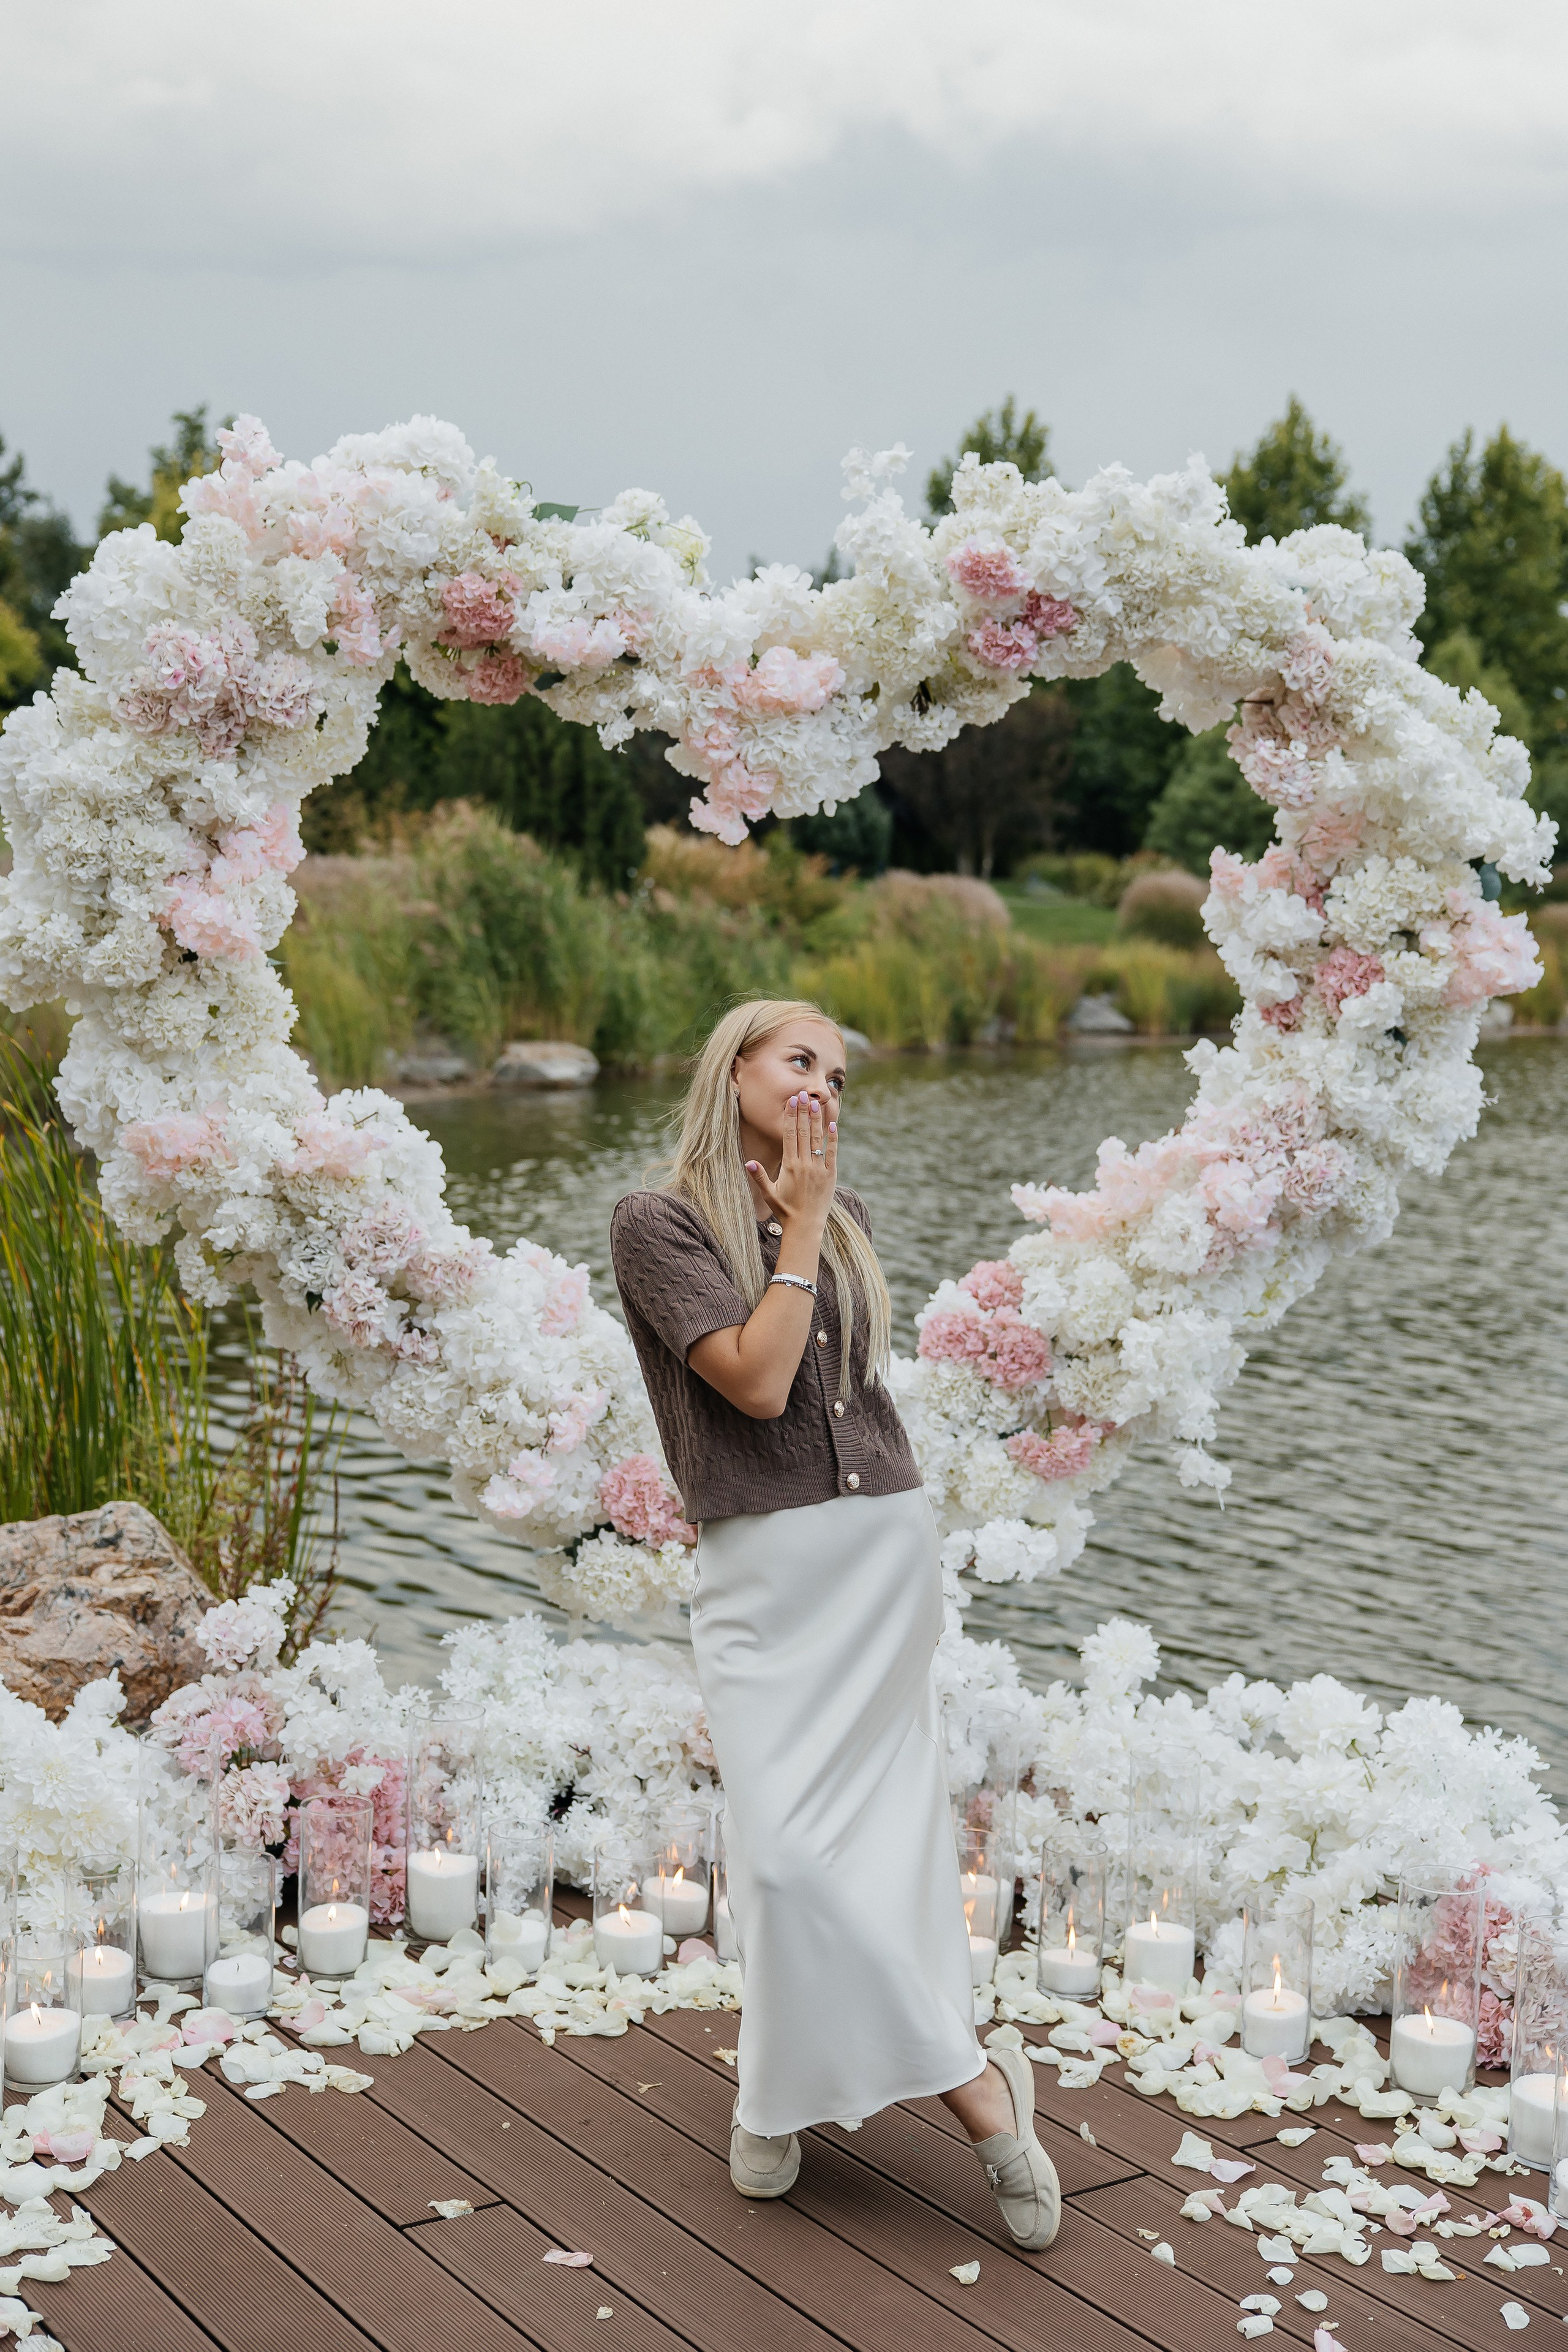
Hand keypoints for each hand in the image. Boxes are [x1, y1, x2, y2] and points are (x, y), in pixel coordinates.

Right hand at [746, 1092, 836, 1231]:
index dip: (790, 1117)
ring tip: (815, 1103)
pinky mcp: (830, 1175)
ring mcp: (819, 1169)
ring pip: (817, 1140)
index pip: (789, 1135)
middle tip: (803, 1094)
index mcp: (789, 1166)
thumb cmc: (785, 1211)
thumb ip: (759, 1176)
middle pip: (803, 1132)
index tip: (791, 1102)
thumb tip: (747, 1162)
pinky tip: (832, 1125)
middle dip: (803, 1112)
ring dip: (816, 1120)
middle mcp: (804, 1165)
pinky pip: (833, 1153)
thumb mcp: (768, 1194)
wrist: (806, 1227)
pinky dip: (833, 1139)